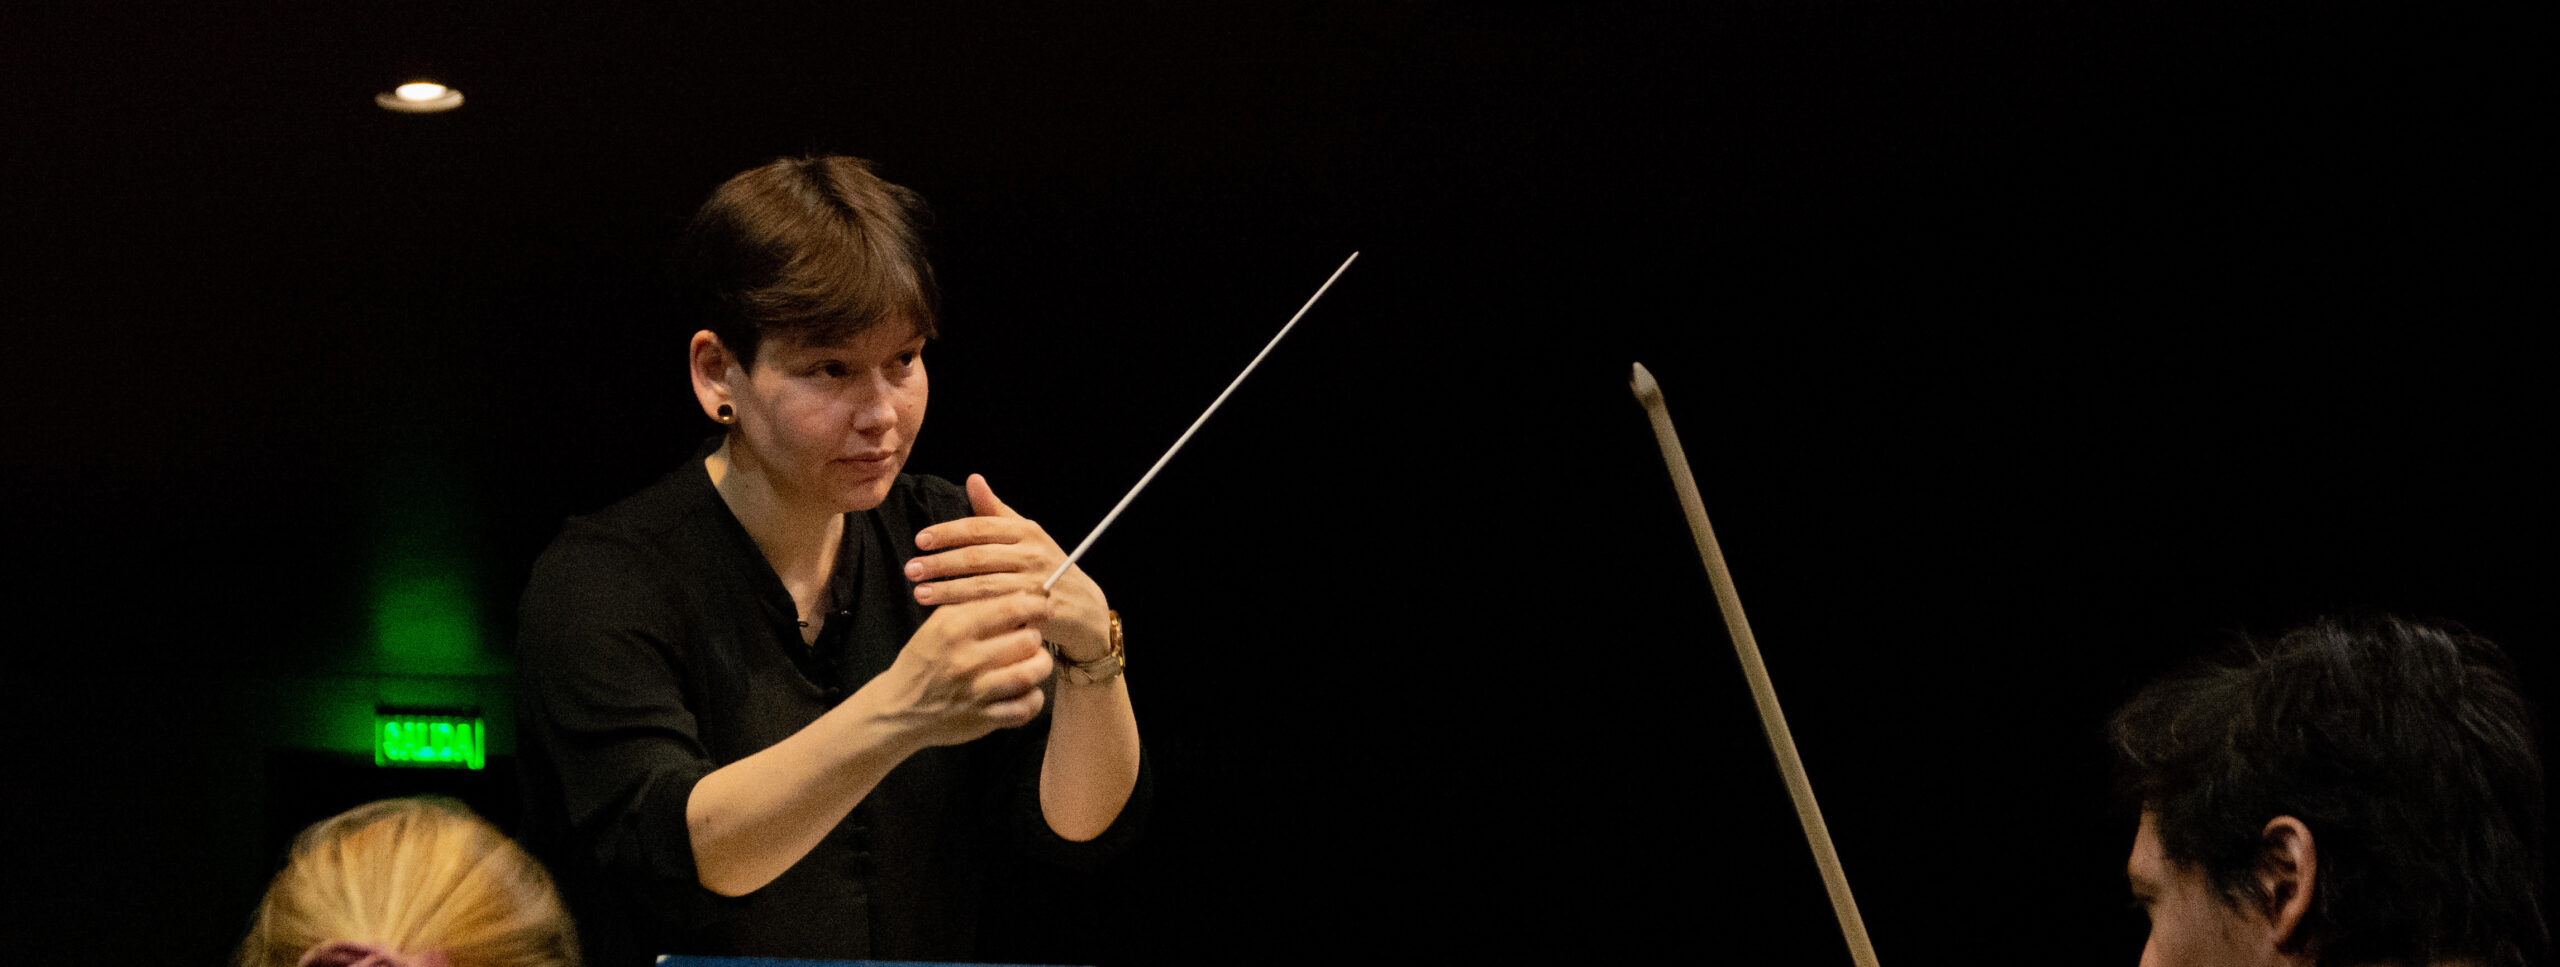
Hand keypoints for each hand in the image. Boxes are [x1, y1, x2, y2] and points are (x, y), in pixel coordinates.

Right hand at [869, 589, 1055, 748]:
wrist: (899, 708)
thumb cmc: (924, 660)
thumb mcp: (939, 624)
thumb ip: (975, 606)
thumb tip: (1022, 594)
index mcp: (955, 629)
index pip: (1011, 608)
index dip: (1036, 605)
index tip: (1043, 607)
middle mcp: (967, 660)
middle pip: (1028, 640)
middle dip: (1035, 636)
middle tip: (1030, 638)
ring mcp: (977, 692)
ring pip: (1032, 673)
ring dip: (1039, 665)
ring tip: (1033, 661)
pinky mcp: (984, 719)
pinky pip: (1026, 707)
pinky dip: (1033, 697)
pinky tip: (1026, 689)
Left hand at [907, 474, 1112, 661]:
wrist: (1084, 606)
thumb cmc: (1047, 567)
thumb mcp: (1026, 535)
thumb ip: (995, 511)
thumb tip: (973, 479)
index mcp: (1026, 531)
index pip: (980, 527)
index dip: (948, 533)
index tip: (920, 540)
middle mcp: (1032, 554)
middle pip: (978, 557)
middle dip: (941, 563)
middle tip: (911, 569)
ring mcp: (1036, 583)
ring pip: (984, 585)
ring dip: (948, 589)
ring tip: (919, 592)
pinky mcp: (1036, 610)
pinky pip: (996, 610)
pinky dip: (969, 611)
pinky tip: (945, 613)